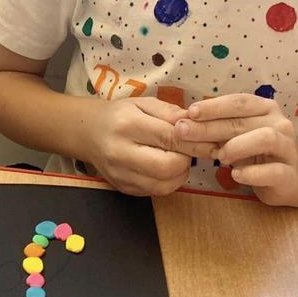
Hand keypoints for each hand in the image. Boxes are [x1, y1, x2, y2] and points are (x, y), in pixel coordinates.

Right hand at [84, 97, 207, 196]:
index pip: (169, 138)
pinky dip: (168, 182)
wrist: (87, 133)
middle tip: (188, 150)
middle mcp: (121, 152)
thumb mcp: (143, 104)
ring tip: (178, 158)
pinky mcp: (123, 189)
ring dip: (180, 173)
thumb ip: (170, 113)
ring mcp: (120, 175)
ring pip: (164, 185)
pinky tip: (166, 168)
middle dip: (186, 159)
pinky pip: (155, 192)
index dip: (194, 141)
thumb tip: (197, 124)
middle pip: (167, 167)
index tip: (209, 140)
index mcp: (127, 125)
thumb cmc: (119, 114)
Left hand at [173, 94, 297, 206]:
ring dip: (236, 146)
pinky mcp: (289, 175)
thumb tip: (183, 122)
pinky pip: (273, 171)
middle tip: (184, 133)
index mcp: (265, 108)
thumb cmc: (255, 153)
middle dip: (210, 127)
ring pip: (265, 138)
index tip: (190, 112)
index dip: (214, 106)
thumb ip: (216, 128)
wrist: (288, 179)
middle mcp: (280, 124)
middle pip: (243, 121)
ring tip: (219, 157)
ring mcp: (288, 149)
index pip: (239, 102)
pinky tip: (235, 175)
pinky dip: (252, 173)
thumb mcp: (235, 136)